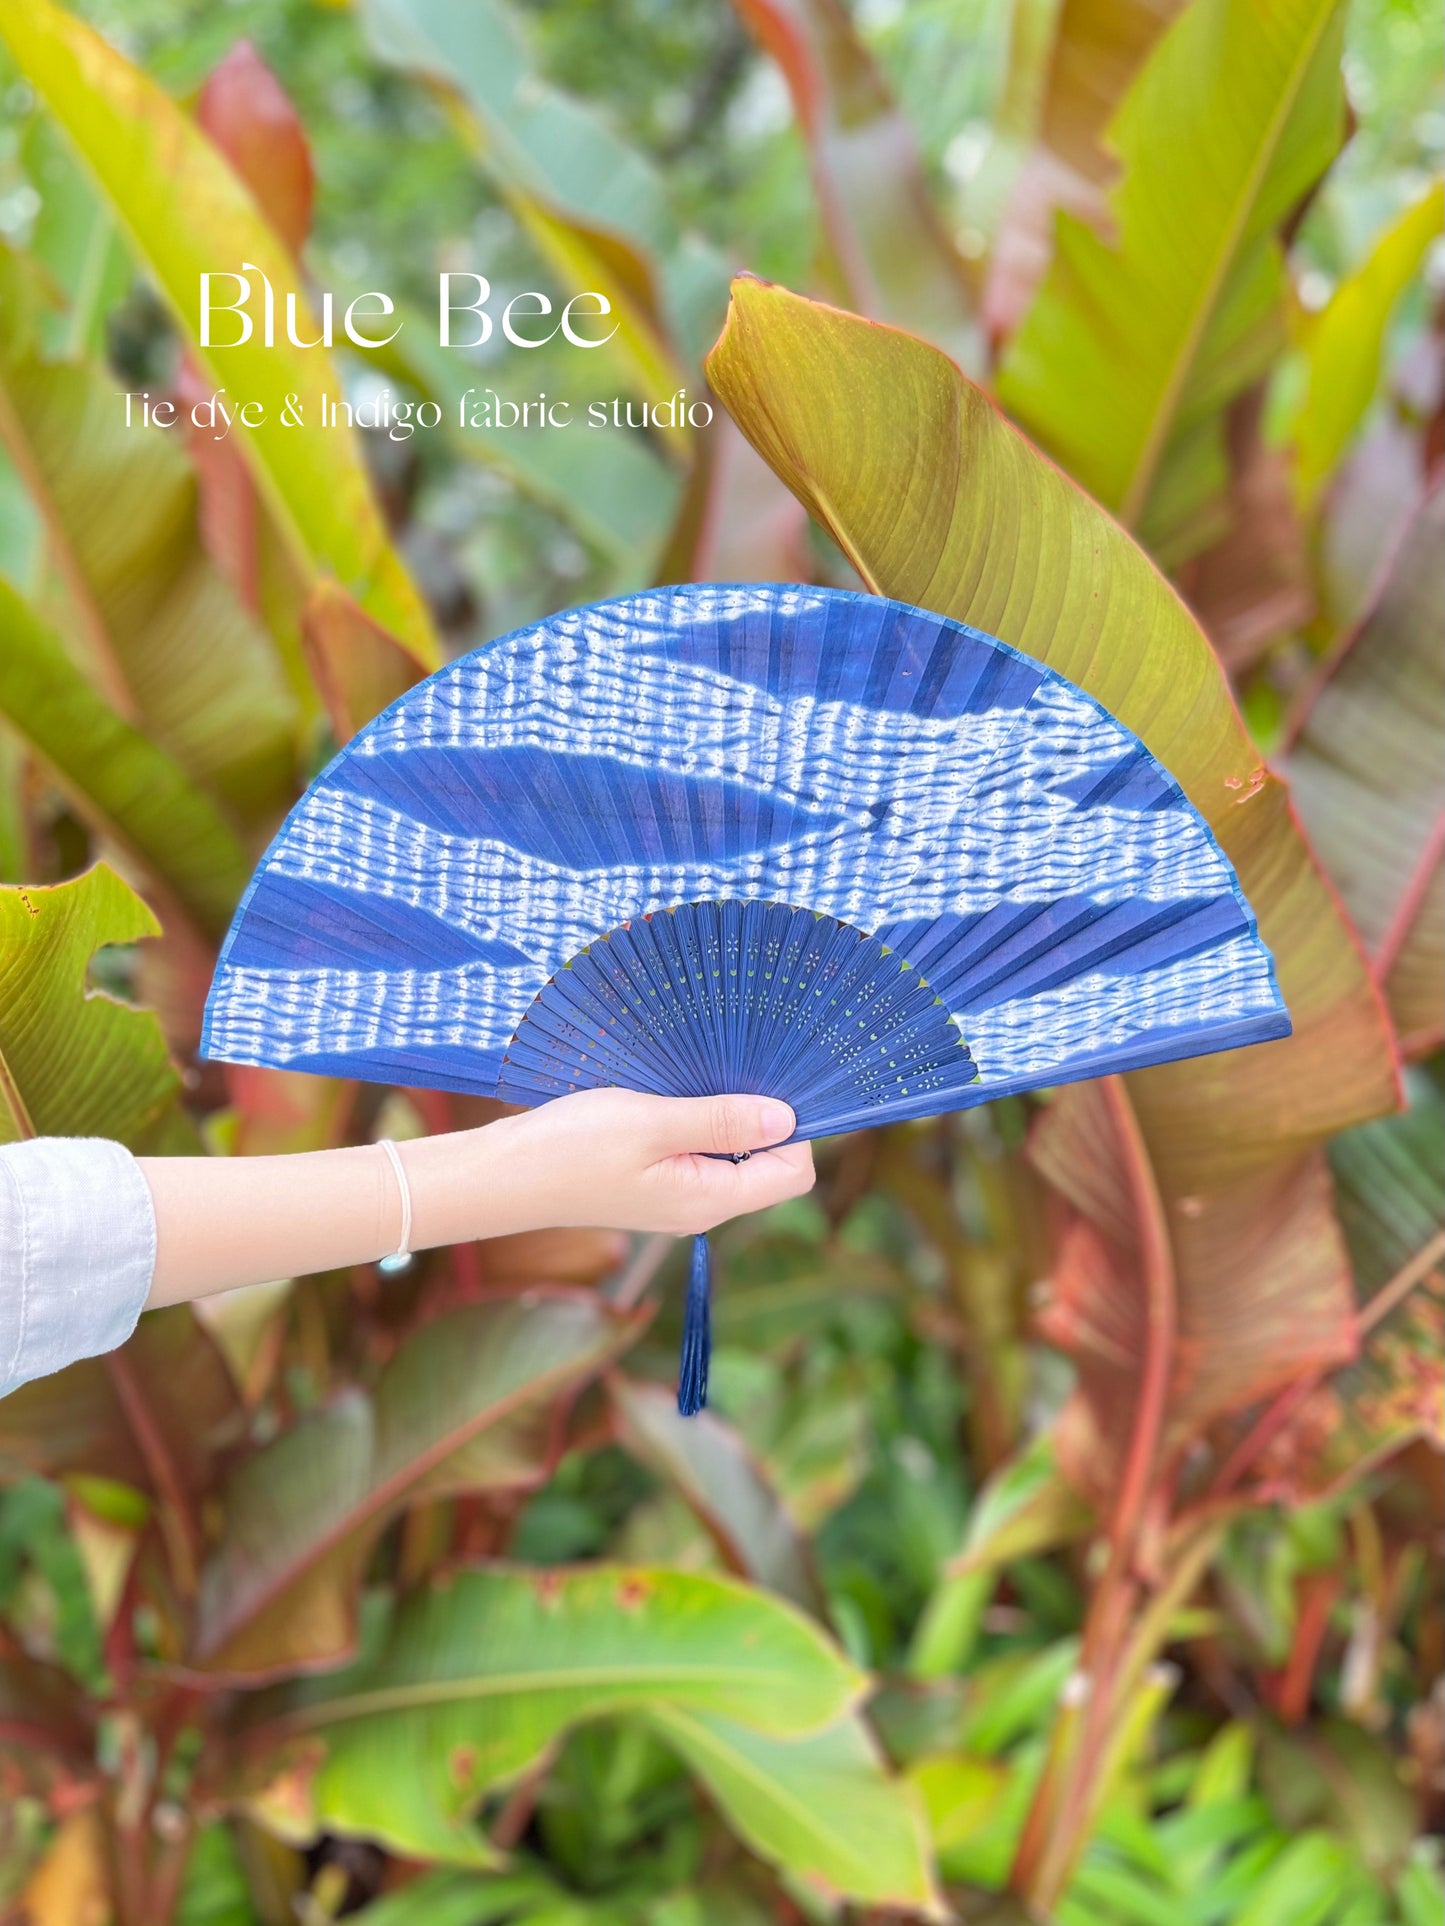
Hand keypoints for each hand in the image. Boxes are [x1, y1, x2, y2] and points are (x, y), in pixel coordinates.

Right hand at [468, 1088, 815, 1239]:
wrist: (503, 1176)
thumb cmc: (570, 1148)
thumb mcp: (652, 1123)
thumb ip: (721, 1120)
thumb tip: (787, 1118)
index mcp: (709, 1200)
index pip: (793, 1173)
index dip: (798, 1128)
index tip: (773, 1082)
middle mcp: (701, 1207)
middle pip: (770, 1165)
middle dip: (765, 1118)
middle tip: (738, 1069)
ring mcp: (678, 1198)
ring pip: (734, 1156)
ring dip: (729, 1117)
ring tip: (703, 1078)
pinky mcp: (655, 1184)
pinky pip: (701, 1154)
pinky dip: (701, 1123)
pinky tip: (676, 1095)